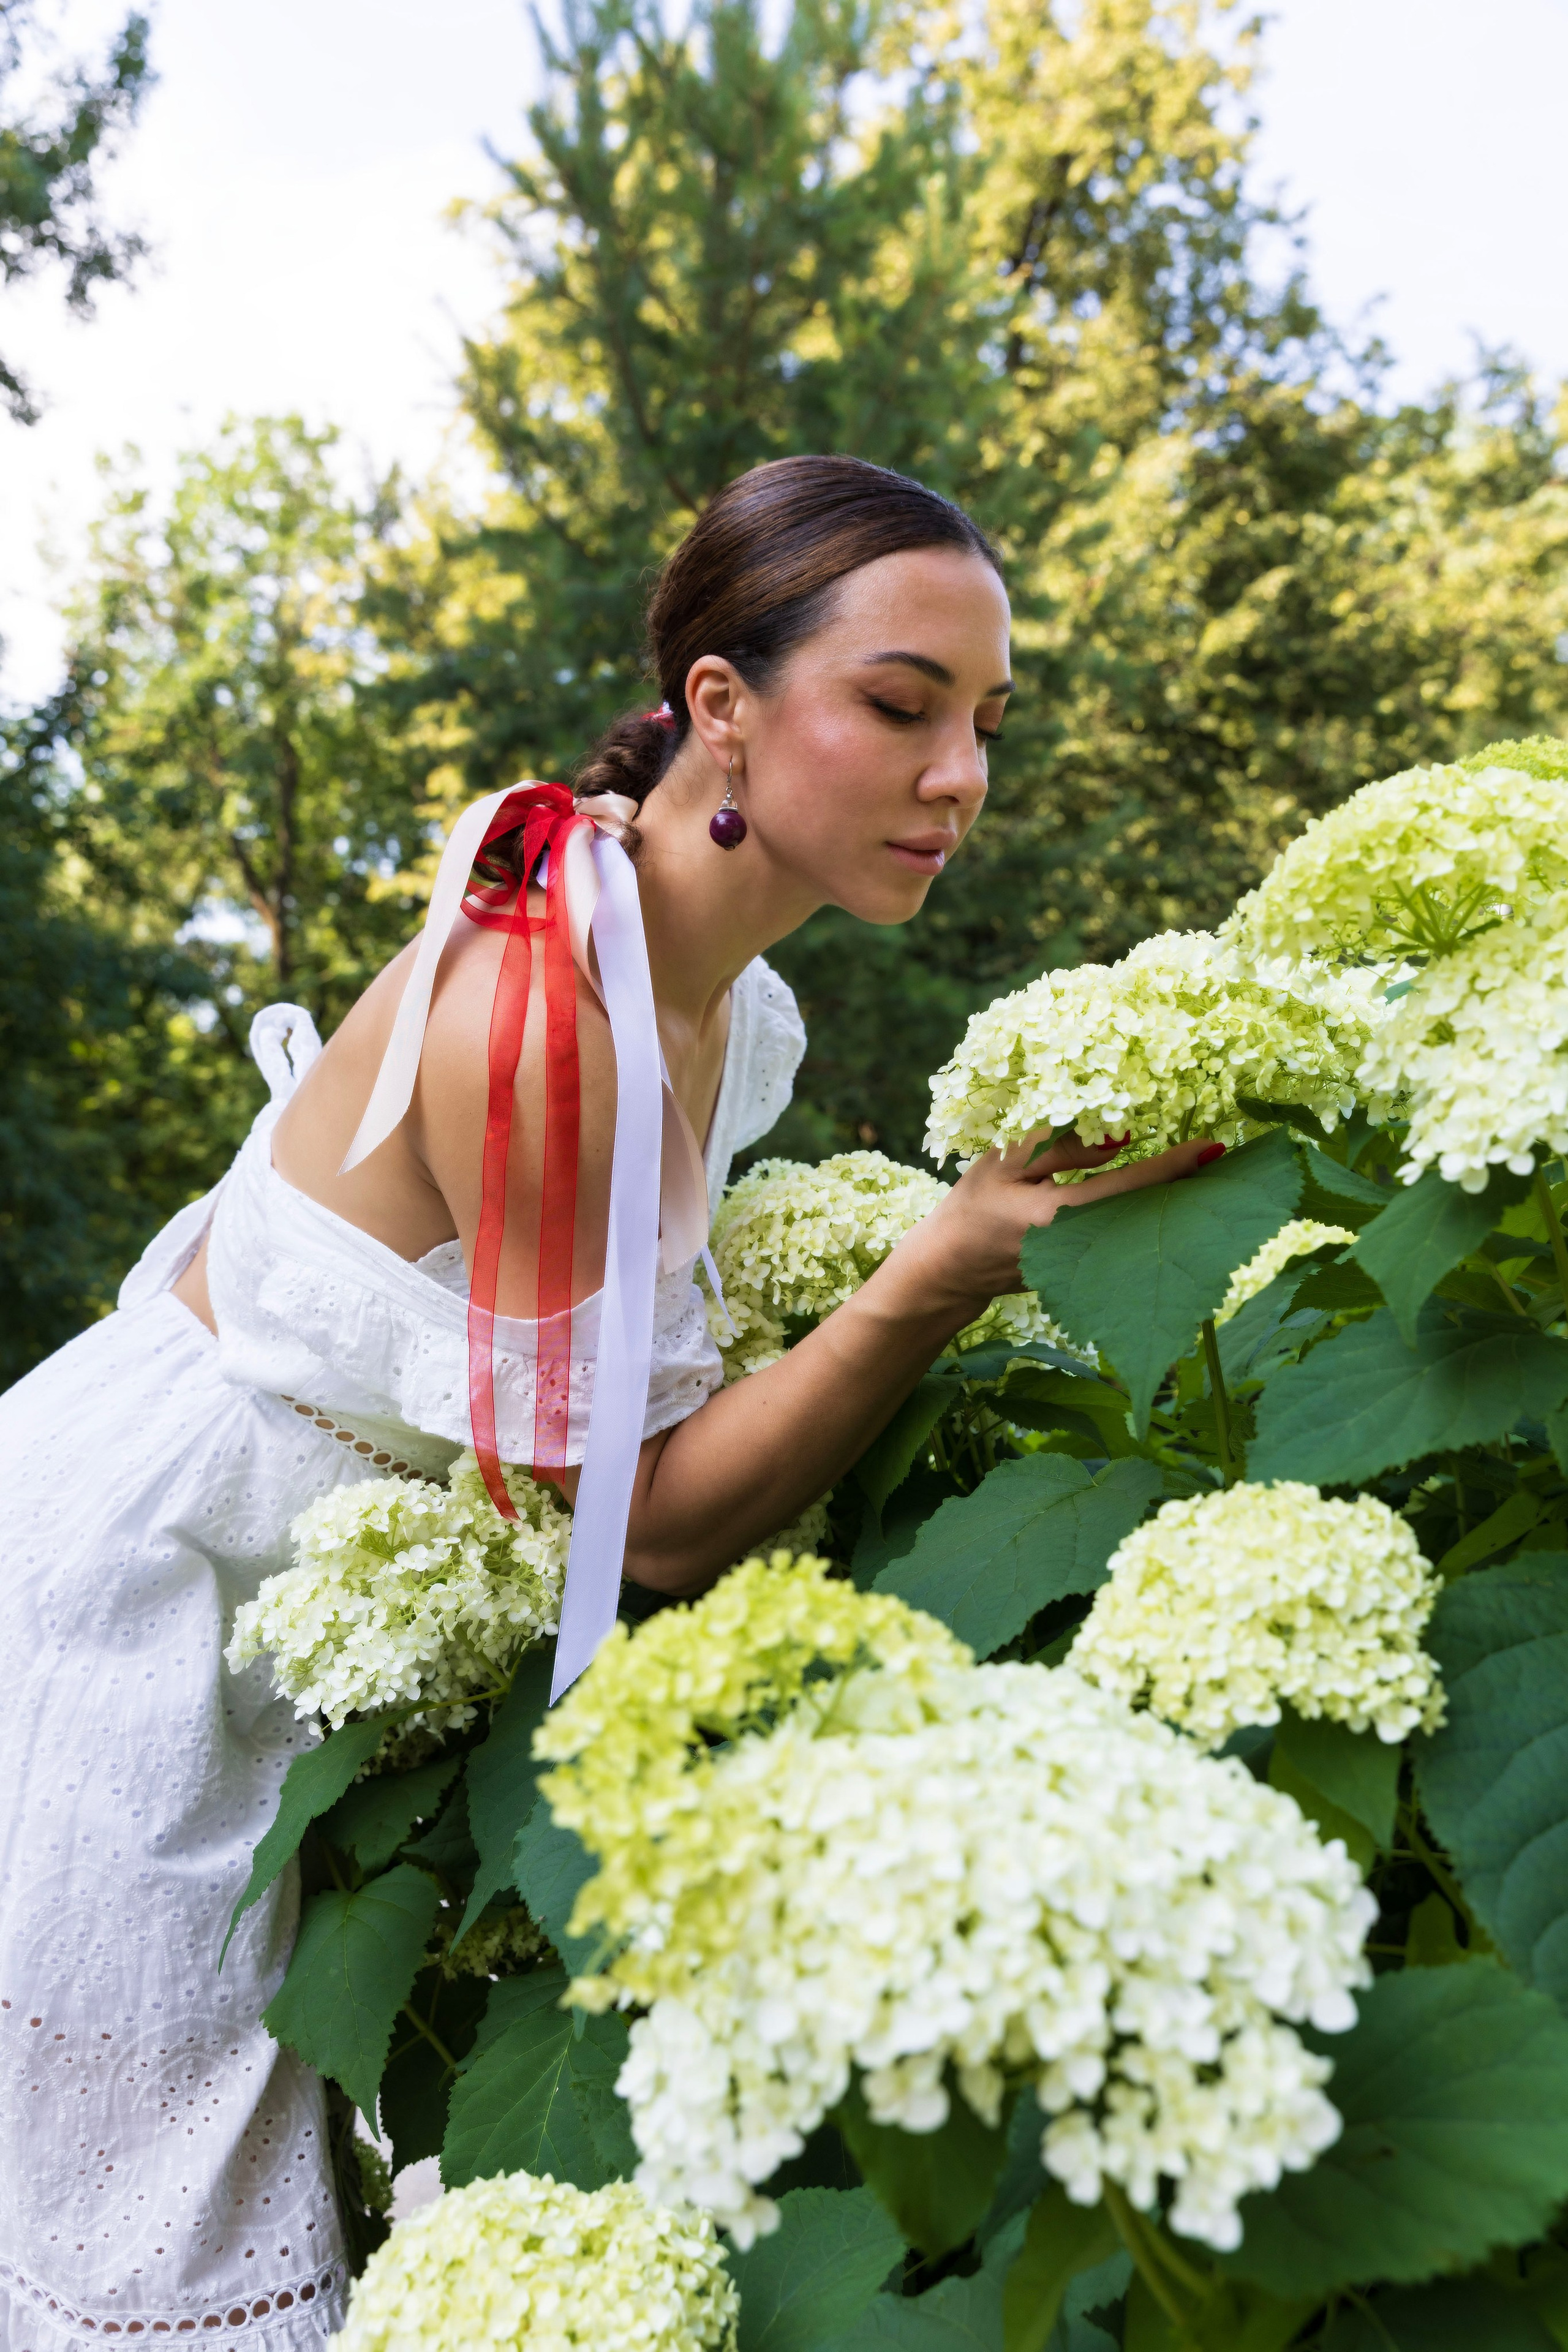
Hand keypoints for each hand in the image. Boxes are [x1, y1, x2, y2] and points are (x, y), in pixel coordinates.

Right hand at [882, 1131, 1223, 1328]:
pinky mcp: (1085, 1276)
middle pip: (1149, 1215)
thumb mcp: (1004, 1164)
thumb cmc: (972, 1208)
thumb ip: (1059, 1147)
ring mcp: (1085, 1269)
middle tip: (1236, 1162)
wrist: (948, 1271)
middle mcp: (1079, 1251)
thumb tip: (1121, 1137)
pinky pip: (1126, 1241)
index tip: (1213, 1147)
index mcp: (1057, 1220)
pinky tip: (1175, 1202)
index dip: (1172, 1167)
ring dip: (1177, 1205)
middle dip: (1191, 1189)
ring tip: (1217, 1177)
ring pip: (1141, 1231)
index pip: (1127, 1188)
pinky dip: (1150, 1219)